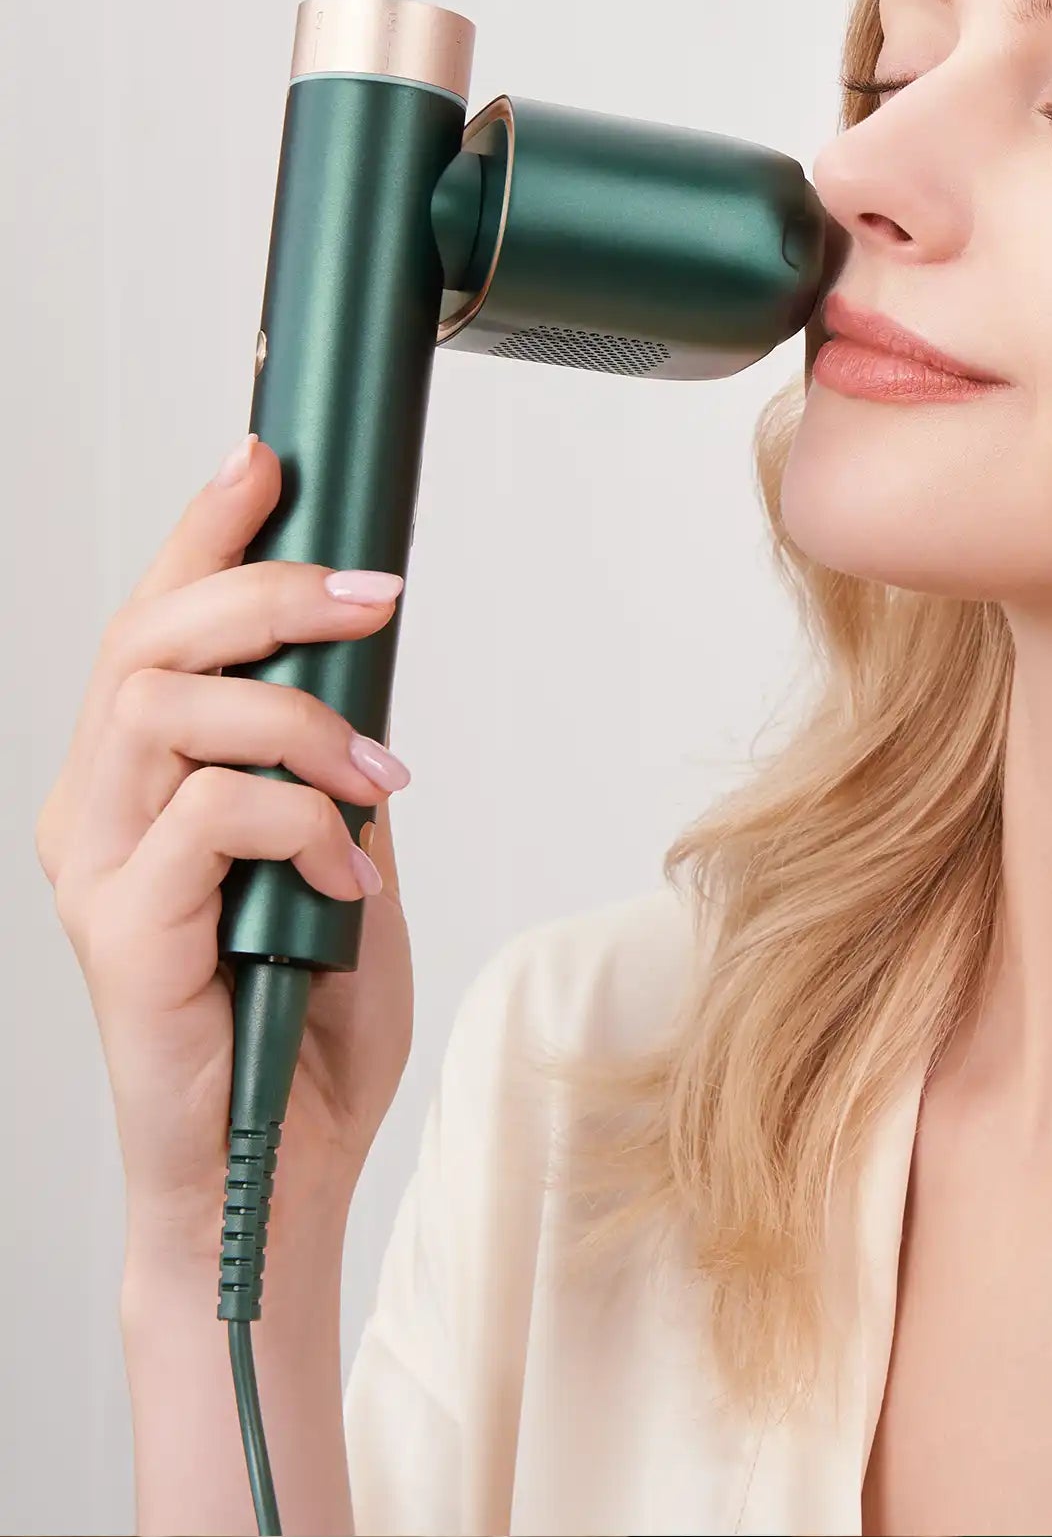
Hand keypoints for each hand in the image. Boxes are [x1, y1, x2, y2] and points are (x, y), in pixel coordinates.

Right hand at [36, 436, 416, 1262]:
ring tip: (376, 775)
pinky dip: (301, 822)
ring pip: (169, 708)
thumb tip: (361, 677)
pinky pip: (213, 816)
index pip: (152, 624)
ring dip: (299, 719)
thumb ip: (329, 770)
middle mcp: (97, 810)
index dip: (204, 530)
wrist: (281, 1167)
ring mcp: (99, 870)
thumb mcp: (342, 859)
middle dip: (268, 589)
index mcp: (135, 783)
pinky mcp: (123, 934)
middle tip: (374, 597)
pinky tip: (343, 876)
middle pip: (148, 639)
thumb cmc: (305, 1021)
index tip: (267, 460)